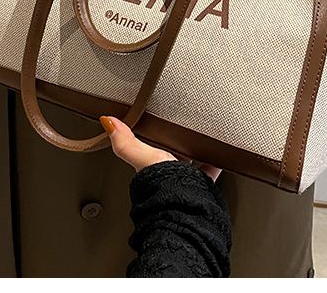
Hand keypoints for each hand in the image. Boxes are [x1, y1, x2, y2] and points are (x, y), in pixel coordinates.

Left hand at [100, 116, 220, 180]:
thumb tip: (107, 122)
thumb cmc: (161, 185)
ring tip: (201, 134)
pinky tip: (219, 151)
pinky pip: (210, 169)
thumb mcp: (143, 156)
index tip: (157, 122)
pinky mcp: (204, 184)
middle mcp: (167, 174)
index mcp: (151, 166)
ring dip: (195, 150)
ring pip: (191, 161)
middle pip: (172, 154)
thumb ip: (126, 141)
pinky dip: (215, 160)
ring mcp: (186, 180)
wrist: (187, 205)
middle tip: (183, 124)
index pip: (150, 146)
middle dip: (177, 142)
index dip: (153, 135)